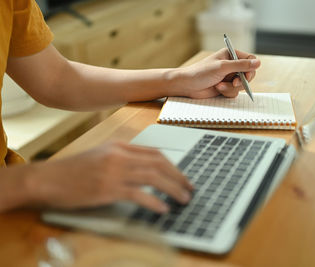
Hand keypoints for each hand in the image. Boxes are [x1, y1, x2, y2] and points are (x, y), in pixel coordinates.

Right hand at [24, 142, 192, 212]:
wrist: (46, 179)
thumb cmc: (72, 170)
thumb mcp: (100, 155)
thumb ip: (123, 158)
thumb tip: (147, 168)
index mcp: (119, 146)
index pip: (155, 153)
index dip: (173, 165)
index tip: (182, 176)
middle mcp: (119, 156)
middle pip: (159, 163)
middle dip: (179, 176)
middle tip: (189, 188)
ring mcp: (113, 171)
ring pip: (153, 177)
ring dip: (173, 188)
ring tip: (183, 199)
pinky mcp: (107, 189)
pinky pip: (138, 194)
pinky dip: (154, 201)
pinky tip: (162, 208)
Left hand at [175, 48, 260, 98]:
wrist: (187, 85)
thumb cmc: (201, 72)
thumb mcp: (222, 67)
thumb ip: (241, 65)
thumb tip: (258, 63)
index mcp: (231, 55)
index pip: (250, 59)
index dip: (251, 69)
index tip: (246, 75)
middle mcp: (231, 65)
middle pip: (248, 74)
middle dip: (241, 81)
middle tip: (234, 83)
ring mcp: (228, 77)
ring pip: (241, 85)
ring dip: (231, 88)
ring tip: (220, 86)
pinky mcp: (225, 87)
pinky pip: (234, 92)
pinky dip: (227, 92)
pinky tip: (217, 89)